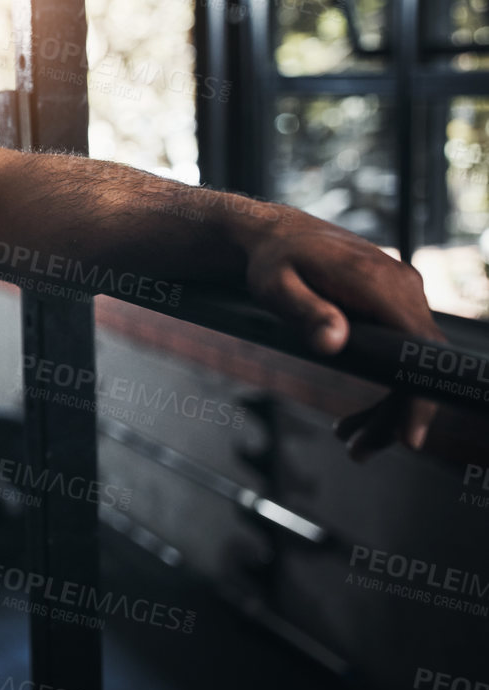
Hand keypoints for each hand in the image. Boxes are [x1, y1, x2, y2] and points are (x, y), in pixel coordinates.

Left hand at [241, 214, 443, 459]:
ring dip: (385, 407)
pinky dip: (381, 385)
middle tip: (358, 454)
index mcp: (379, 283)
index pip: (418, 349)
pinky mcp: (393, 303)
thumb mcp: (274, 285)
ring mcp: (402, 294)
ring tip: (349, 443)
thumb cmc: (270, 259)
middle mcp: (402, 287)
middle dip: (393, 416)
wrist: (274, 234)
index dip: (418, 397)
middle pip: (417, 365)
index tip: (409, 438)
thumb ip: (304, 312)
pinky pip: (399, 352)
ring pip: (409, 363)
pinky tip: (350, 418)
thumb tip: (333, 344)